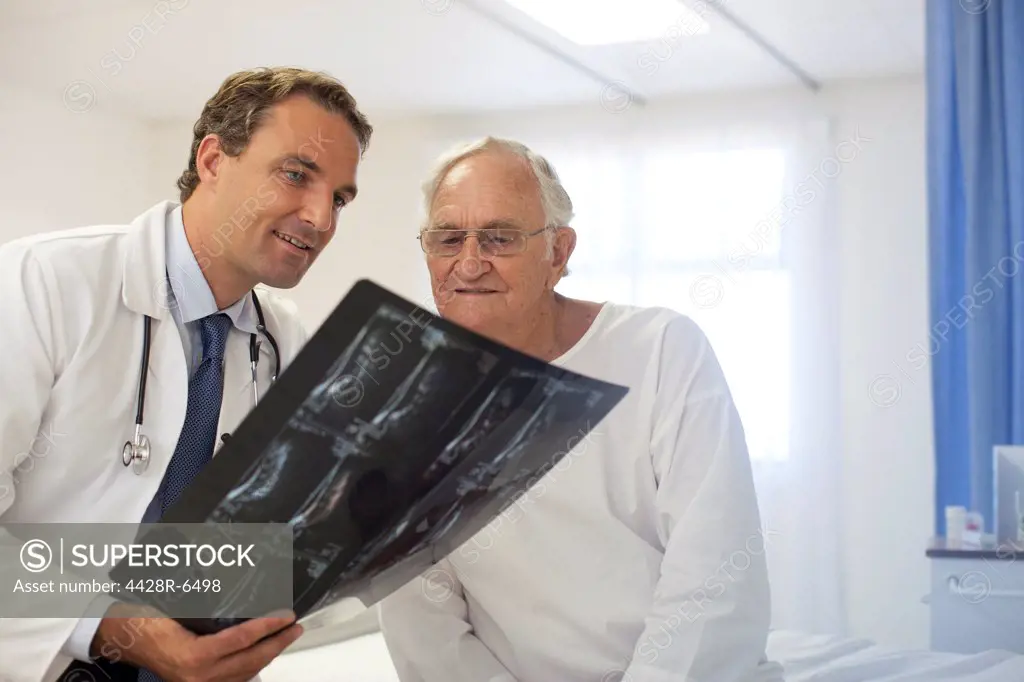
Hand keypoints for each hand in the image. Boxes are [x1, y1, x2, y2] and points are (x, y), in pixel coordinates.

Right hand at [91, 602, 302, 681]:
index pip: (241, 640)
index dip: (267, 627)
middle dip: (277, 644)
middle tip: (296, 627)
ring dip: (267, 655)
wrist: (119, 637)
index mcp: (193, 656)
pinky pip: (232, 679)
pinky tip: (261, 653)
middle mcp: (198, 677)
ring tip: (285, 637)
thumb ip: (209, 610)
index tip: (286, 615)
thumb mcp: (178, 609)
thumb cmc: (144, 618)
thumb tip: (245, 595)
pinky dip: (250, 666)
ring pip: (244, 673)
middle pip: (250, 661)